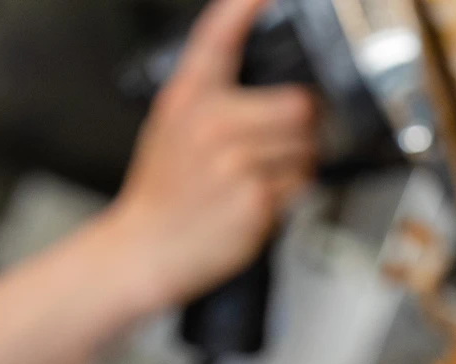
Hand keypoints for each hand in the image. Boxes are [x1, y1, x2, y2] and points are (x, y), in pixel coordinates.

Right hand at [98, 0, 316, 309]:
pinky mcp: (255, 197)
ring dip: (299, 164)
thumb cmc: (165, 189)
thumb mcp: (173, 124)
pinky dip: (291, 195)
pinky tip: (257, 200)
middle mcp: (211, 122)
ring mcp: (234, 161)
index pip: (219, 37)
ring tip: (260, 176)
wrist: (147, 247)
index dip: (244, 7)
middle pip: (300, 105)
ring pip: (308, 149)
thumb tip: (275, 84)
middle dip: (303, 127)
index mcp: (189, 97)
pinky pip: (302, 186)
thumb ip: (214, 95)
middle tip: (278, 143)